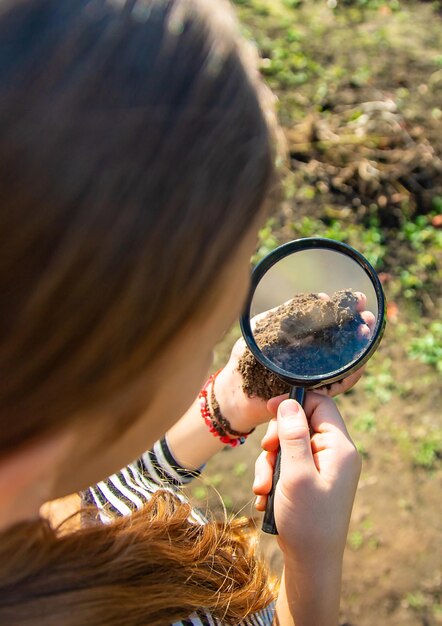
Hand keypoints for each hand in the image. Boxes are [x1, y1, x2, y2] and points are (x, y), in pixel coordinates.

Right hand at [253, 394, 360, 564]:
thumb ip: (293, 435)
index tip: (268, 410)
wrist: (311, 564)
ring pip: (288, 447)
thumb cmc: (307, 521)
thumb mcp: (296, 474)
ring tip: (263, 490)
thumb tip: (289, 402)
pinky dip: (273, 478)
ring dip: (269, 465)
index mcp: (339, 447)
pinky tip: (267, 499)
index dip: (293, 402)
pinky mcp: (311, 481)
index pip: (320, 404)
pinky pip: (287, 466)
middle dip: (276, 441)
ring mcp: (323, 469)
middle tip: (266, 456)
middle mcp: (334, 454)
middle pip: (299, 425)